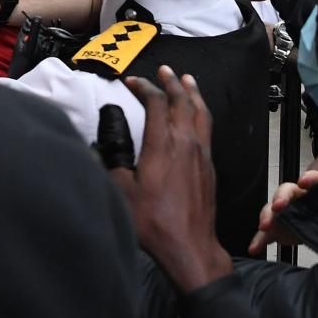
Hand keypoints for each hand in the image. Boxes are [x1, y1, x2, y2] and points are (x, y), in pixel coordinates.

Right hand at [110, 66, 231, 292]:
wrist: (189, 246)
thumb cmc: (154, 222)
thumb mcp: (121, 190)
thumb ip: (113, 156)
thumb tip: (107, 132)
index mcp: (162, 145)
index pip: (155, 103)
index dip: (143, 87)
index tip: (133, 81)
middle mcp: (185, 144)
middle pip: (182, 101)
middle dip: (171, 82)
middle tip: (164, 70)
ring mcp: (201, 154)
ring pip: (200, 112)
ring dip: (192, 93)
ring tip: (187, 80)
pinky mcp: (210, 167)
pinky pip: (207, 128)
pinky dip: (201, 112)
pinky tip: (197, 115)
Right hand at [247, 168, 317, 254]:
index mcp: (316, 189)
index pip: (313, 178)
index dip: (310, 178)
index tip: (308, 181)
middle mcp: (297, 197)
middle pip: (286, 191)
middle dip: (281, 197)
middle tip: (279, 205)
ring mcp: (285, 213)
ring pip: (272, 210)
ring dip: (267, 216)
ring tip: (265, 225)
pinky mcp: (278, 229)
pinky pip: (266, 233)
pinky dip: (259, 240)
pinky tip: (254, 248)